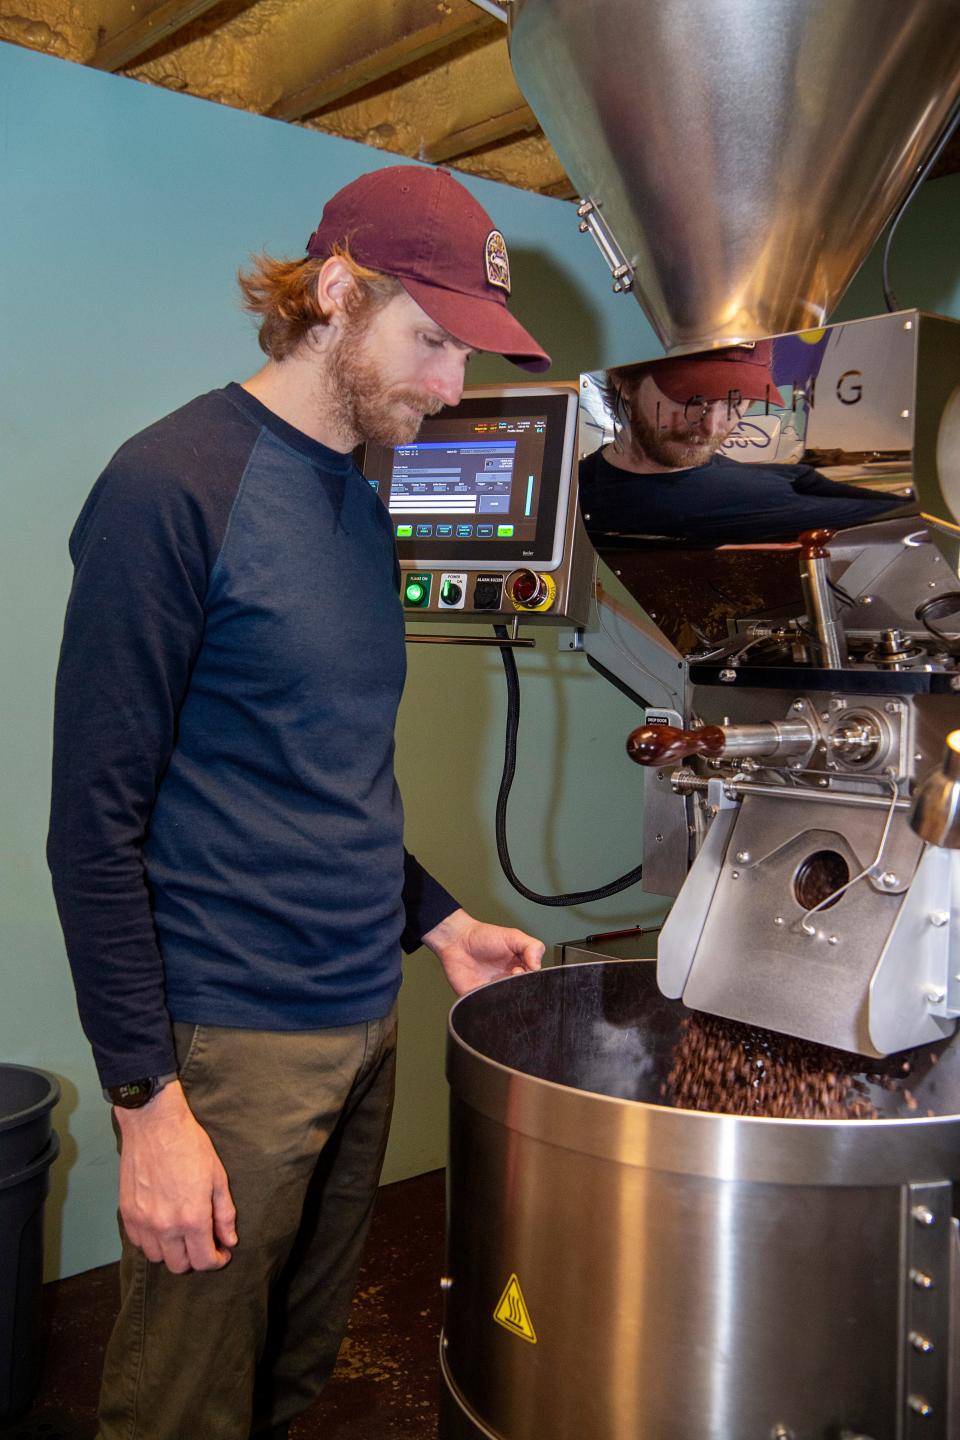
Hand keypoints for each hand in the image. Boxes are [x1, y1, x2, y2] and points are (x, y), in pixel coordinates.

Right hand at [115, 1081, 236, 1273]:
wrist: (154, 1123)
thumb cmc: (189, 1145)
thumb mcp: (217, 1177)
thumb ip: (224, 1213)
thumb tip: (229, 1240)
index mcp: (192, 1218)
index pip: (203, 1261)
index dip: (216, 1261)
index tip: (221, 1253)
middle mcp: (165, 1225)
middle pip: (179, 1266)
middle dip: (195, 1258)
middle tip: (203, 1242)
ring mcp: (143, 1221)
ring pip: (157, 1257)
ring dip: (171, 1251)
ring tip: (182, 1234)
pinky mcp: (127, 1212)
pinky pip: (138, 1242)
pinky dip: (151, 1240)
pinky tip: (162, 1225)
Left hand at [422, 907, 543, 996]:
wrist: (456, 940)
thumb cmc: (483, 937)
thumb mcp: (513, 936)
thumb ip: (531, 946)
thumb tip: (538, 966)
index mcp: (520, 970)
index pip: (534, 983)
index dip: (531, 980)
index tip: (521, 971)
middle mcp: (508, 984)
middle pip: (522, 996)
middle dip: (520, 991)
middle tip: (511, 976)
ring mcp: (494, 993)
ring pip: (507, 1006)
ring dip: (506, 999)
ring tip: (498, 983)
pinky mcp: (478, 1000)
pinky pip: (487, 1010)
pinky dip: (490, 1007)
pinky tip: (488, 993)